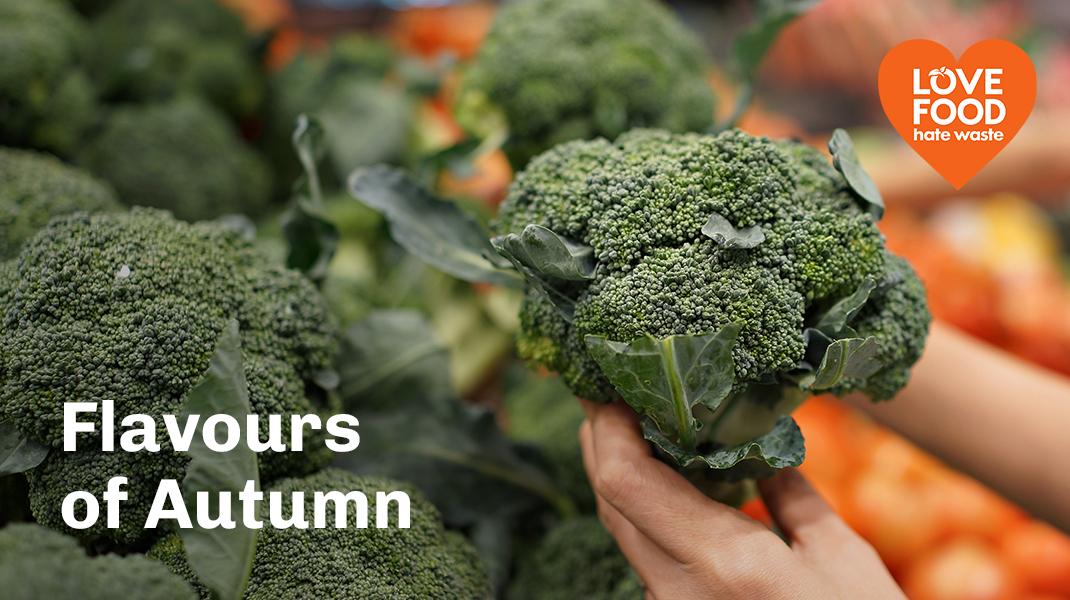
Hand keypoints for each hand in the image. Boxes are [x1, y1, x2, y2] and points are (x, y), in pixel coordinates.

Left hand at [579, 401, 905, 599]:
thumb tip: (762, 447)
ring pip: (623, 530)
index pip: (626, 483)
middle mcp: (677, 590)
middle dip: (601, 442)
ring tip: (633, 423)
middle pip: (611, 503)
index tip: (610, 385)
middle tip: (609, 392)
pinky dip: (644, 509)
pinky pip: (646, 555)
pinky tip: (666, 481)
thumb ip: (791, 495)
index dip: (607, 428)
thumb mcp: (840, 557)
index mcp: (719, 562)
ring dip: (618, 474)